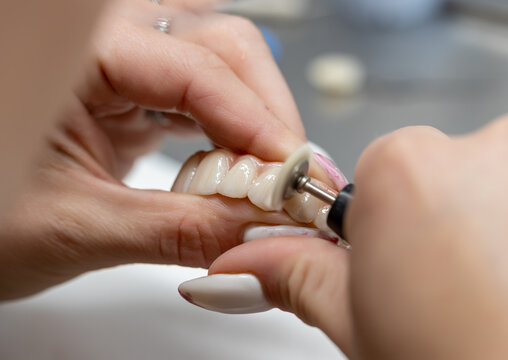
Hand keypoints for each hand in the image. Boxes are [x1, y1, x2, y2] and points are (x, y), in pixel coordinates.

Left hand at [0, 0, 308, 301]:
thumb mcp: (78, 228)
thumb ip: (175, 231)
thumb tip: (257, 232)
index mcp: (78, 52)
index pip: (193, 68)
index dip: (254, 120)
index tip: (293, 173)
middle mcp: (105, 42)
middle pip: (220, 46)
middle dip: (265, 111)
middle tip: (291, 175)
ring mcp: (122, 66)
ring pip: (217, 67)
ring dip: (252, 123)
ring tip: (268, 177)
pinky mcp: (131, 96)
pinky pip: (200, 99)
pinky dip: (228, 135)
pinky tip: (237, 169)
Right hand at [206, 118, 507, 357]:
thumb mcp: (360, 327)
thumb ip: (296, 274)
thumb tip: (237, 267)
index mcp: (406, 170)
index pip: (373, 175)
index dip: (381, 226)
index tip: (395, 261)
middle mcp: (485, 146)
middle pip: (441, 169)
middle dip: (438, 221)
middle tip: (451, 289)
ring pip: (494, 178)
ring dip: (491, 224)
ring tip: (493, 292)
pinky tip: (507, 281)